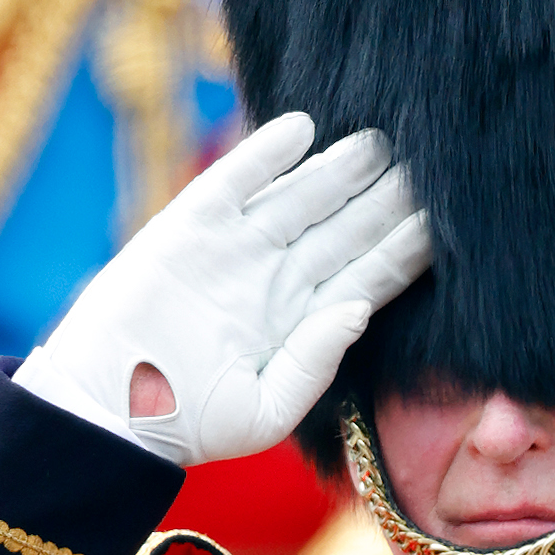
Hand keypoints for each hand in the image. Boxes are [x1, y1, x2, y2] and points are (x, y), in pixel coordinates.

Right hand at [16, 112, 429, 464]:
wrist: (107, 412)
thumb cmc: (188, 426)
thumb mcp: (265, 411)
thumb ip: (315, 362)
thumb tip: (359, 308)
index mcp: (304, 323)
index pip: (370, 274)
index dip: (406, 246)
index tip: (447, 219)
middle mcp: (278, 279)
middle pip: (346, 228)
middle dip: (386, 196)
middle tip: (432, 158)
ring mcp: (236, 250)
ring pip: (301, 196)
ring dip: (339, 168)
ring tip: (380, 140)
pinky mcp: (189, 227)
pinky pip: (236, 181)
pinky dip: (266, 153)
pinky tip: (302, 128)